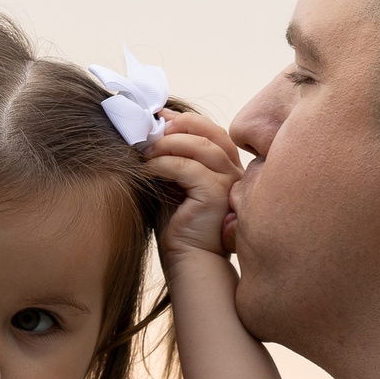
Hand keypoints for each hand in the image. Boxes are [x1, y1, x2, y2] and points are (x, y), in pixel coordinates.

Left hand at [144, 111, 242, 259]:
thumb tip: (153, 130)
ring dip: (168, 144)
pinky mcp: (217, 194)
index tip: (158, 117)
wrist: (187, 261)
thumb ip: (170, 158)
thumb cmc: (179, 226)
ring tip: (145, 152)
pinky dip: (164, 164)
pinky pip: (188, 168)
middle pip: (210, 132)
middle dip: (178, 126)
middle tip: (151, 130)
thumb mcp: (173, 184)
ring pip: (200, 146)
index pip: (211, 131)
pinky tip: (147, 170)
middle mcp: (234, 172)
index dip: (185, 120)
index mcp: (227, 168)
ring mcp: (229, 182)